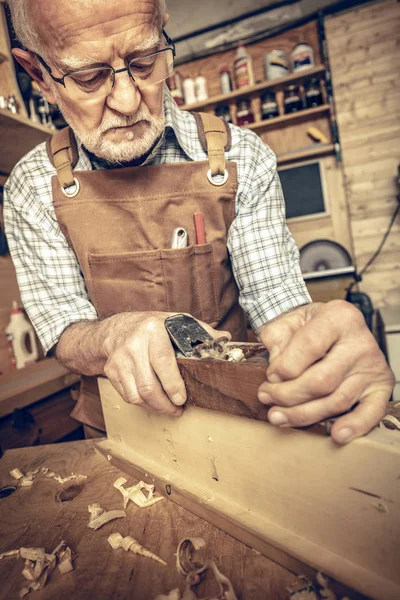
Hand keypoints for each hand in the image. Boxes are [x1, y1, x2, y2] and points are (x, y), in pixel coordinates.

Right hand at [103, 312, 229, 415]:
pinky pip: (128, 396)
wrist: (118, 328)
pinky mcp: (111, 371)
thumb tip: (225, 339)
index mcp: (152, 330)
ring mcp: (119, 359)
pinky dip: (143, 404)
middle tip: (178, 409)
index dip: (173, 385)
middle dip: (165, 404)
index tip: (182, 399)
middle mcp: (133, 344)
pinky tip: (154, 403)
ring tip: (168, 409)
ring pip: (137, 395)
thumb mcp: (177, 322)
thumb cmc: (153, 327)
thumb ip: (201, 331)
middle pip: (148, 385)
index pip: (163, 362)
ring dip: (155, 407)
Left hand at [256, 300, 394, 443]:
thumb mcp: (288, 320)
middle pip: (321, 381)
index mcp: (339, 317)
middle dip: (288, 395)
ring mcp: (372, 366)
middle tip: (267, 396)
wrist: (335, 325)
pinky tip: (336, 434)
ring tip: (279, 416)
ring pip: (336, 401)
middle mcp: (360, 341)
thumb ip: (276, 339)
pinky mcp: (380, 386)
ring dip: (303, 415)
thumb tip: (276, 372)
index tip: (270, 376)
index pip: (309, 346)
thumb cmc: (310, 325)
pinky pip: (371, 412)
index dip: (283, 367)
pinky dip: (355, 426)